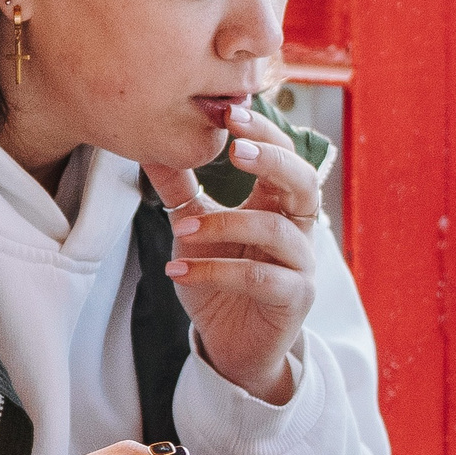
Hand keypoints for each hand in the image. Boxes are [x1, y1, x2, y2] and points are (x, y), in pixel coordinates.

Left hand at [141, 103, 319, 405]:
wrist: (229, 343)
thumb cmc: (219, 278)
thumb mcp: (194, 227)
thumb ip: (180, 187)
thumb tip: (151, 142)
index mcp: (277, 203)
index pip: (283, 156)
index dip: (263, 132)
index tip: (230, 112)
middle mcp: (298, 229)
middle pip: (304, 182)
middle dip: (273, 160)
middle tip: (236, 148)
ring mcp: (301, 265)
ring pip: (277, 232)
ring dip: (226, 224)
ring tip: (181, 229)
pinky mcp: (293, 299)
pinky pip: (261, 279)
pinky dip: (216, 271)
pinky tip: (178, 270)